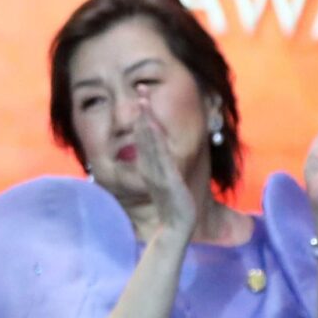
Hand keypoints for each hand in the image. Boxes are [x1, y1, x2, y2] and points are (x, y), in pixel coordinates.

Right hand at [134, 111, 196, 242]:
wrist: (177, 227)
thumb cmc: (173, 206)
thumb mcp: (165, 184)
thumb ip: (160, 170)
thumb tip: (160, 156)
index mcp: (149, 165)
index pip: (143, 136)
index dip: (142, 117)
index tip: (142, 98)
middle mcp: (150, 165)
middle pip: (143, 134)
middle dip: (142, 111)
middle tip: (140, 90)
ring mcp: (156, 170)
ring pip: (148, 141)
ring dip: (145, 120)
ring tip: (143, 101)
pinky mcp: (165, 176)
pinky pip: (158, 154)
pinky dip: (153, 139)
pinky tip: (151, 125)